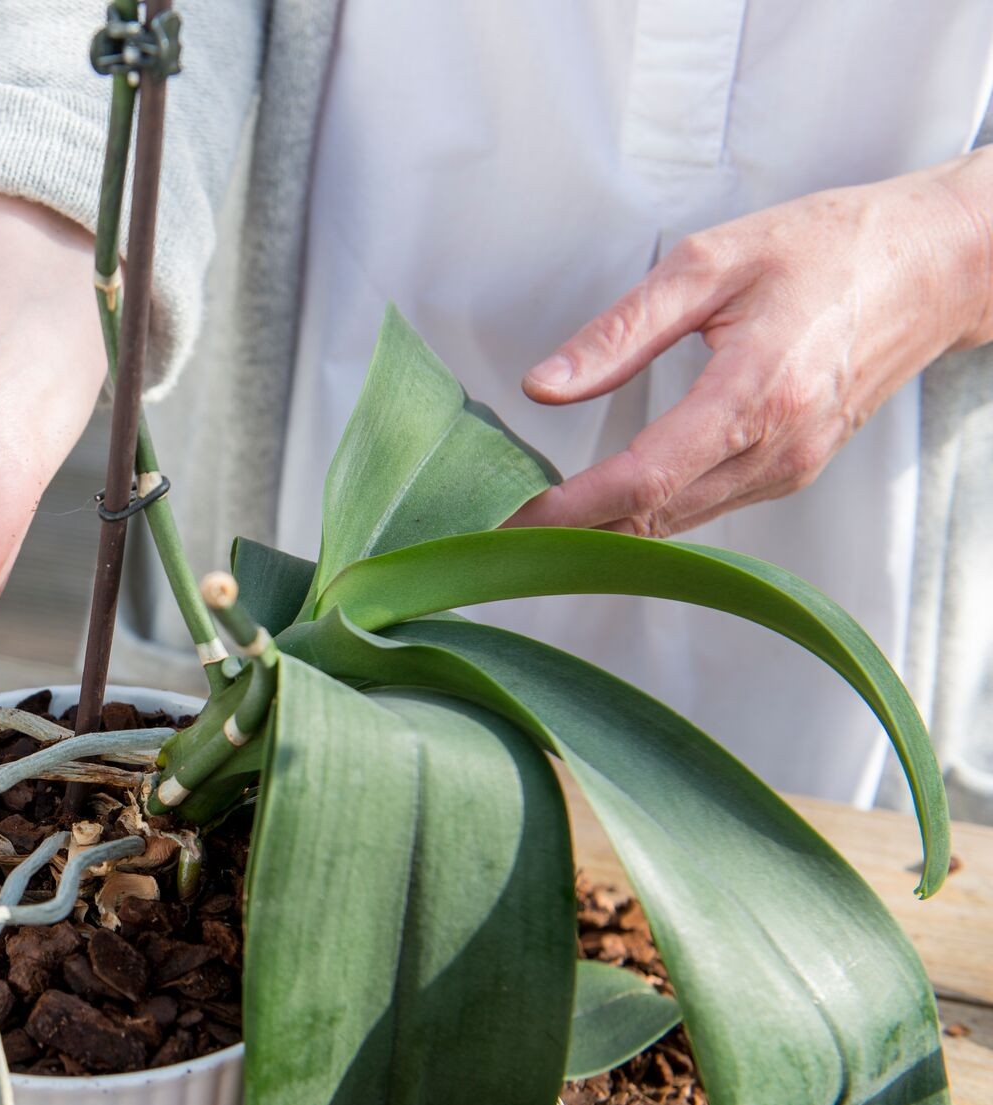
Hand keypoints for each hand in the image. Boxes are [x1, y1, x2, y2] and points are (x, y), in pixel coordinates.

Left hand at [511, 150, 992, 535]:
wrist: (932, 266)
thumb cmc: (826, 249)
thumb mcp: (709, 264)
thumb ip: (620, 332)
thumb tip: (544, 387)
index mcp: (755, 394)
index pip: (641, 480)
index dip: (566, 510)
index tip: (504, 517)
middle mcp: (777, 448)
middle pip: (653, 519)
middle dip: (568, 532)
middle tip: (495, 527)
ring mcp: (790, 468)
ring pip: (677, 525)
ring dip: (603, 530)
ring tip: (531, 522)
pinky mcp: (793, 471)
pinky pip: (705, 510)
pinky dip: (647, 514)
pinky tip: (600, 502)